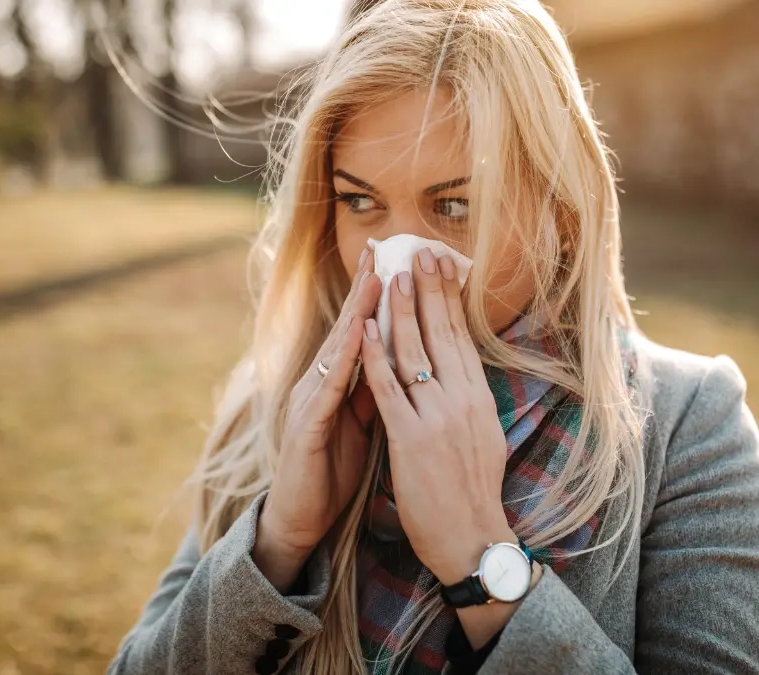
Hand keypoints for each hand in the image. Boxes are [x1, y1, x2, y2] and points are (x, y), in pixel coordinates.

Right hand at [253, 247, 380, 589]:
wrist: (301, 516)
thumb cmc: (331, 467)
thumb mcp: (361, 424)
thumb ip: (374, 391)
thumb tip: (399, 362)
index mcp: (338, 383)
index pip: (361, 332)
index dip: (377, 298)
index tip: (399, 264)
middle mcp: (320, 383)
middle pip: (349, 328)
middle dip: (366, 289)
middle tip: (384, 249)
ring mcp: (310, 401)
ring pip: (338, 349)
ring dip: (357, 312)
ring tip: (376, 278)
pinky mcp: (305, 426)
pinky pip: (329, 387)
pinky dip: (345, 359)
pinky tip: (357, 335)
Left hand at [360, 248, 514, 584]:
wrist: (472, 538)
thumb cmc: (473, 490)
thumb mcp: (483, 435)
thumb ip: (468, 400)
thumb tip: (462, 369)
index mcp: (478, 398)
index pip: (461, 337)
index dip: (448, 299)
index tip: (440, 265)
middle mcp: (463, 401)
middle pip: (442, 334)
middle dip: (428, 290)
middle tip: (418, 251)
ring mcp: (437, 418)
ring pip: (416, 352)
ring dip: (401, 310)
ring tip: (392, 275)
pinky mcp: (411, 439)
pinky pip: (389, 389)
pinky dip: (376, 355)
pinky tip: (366, 328)